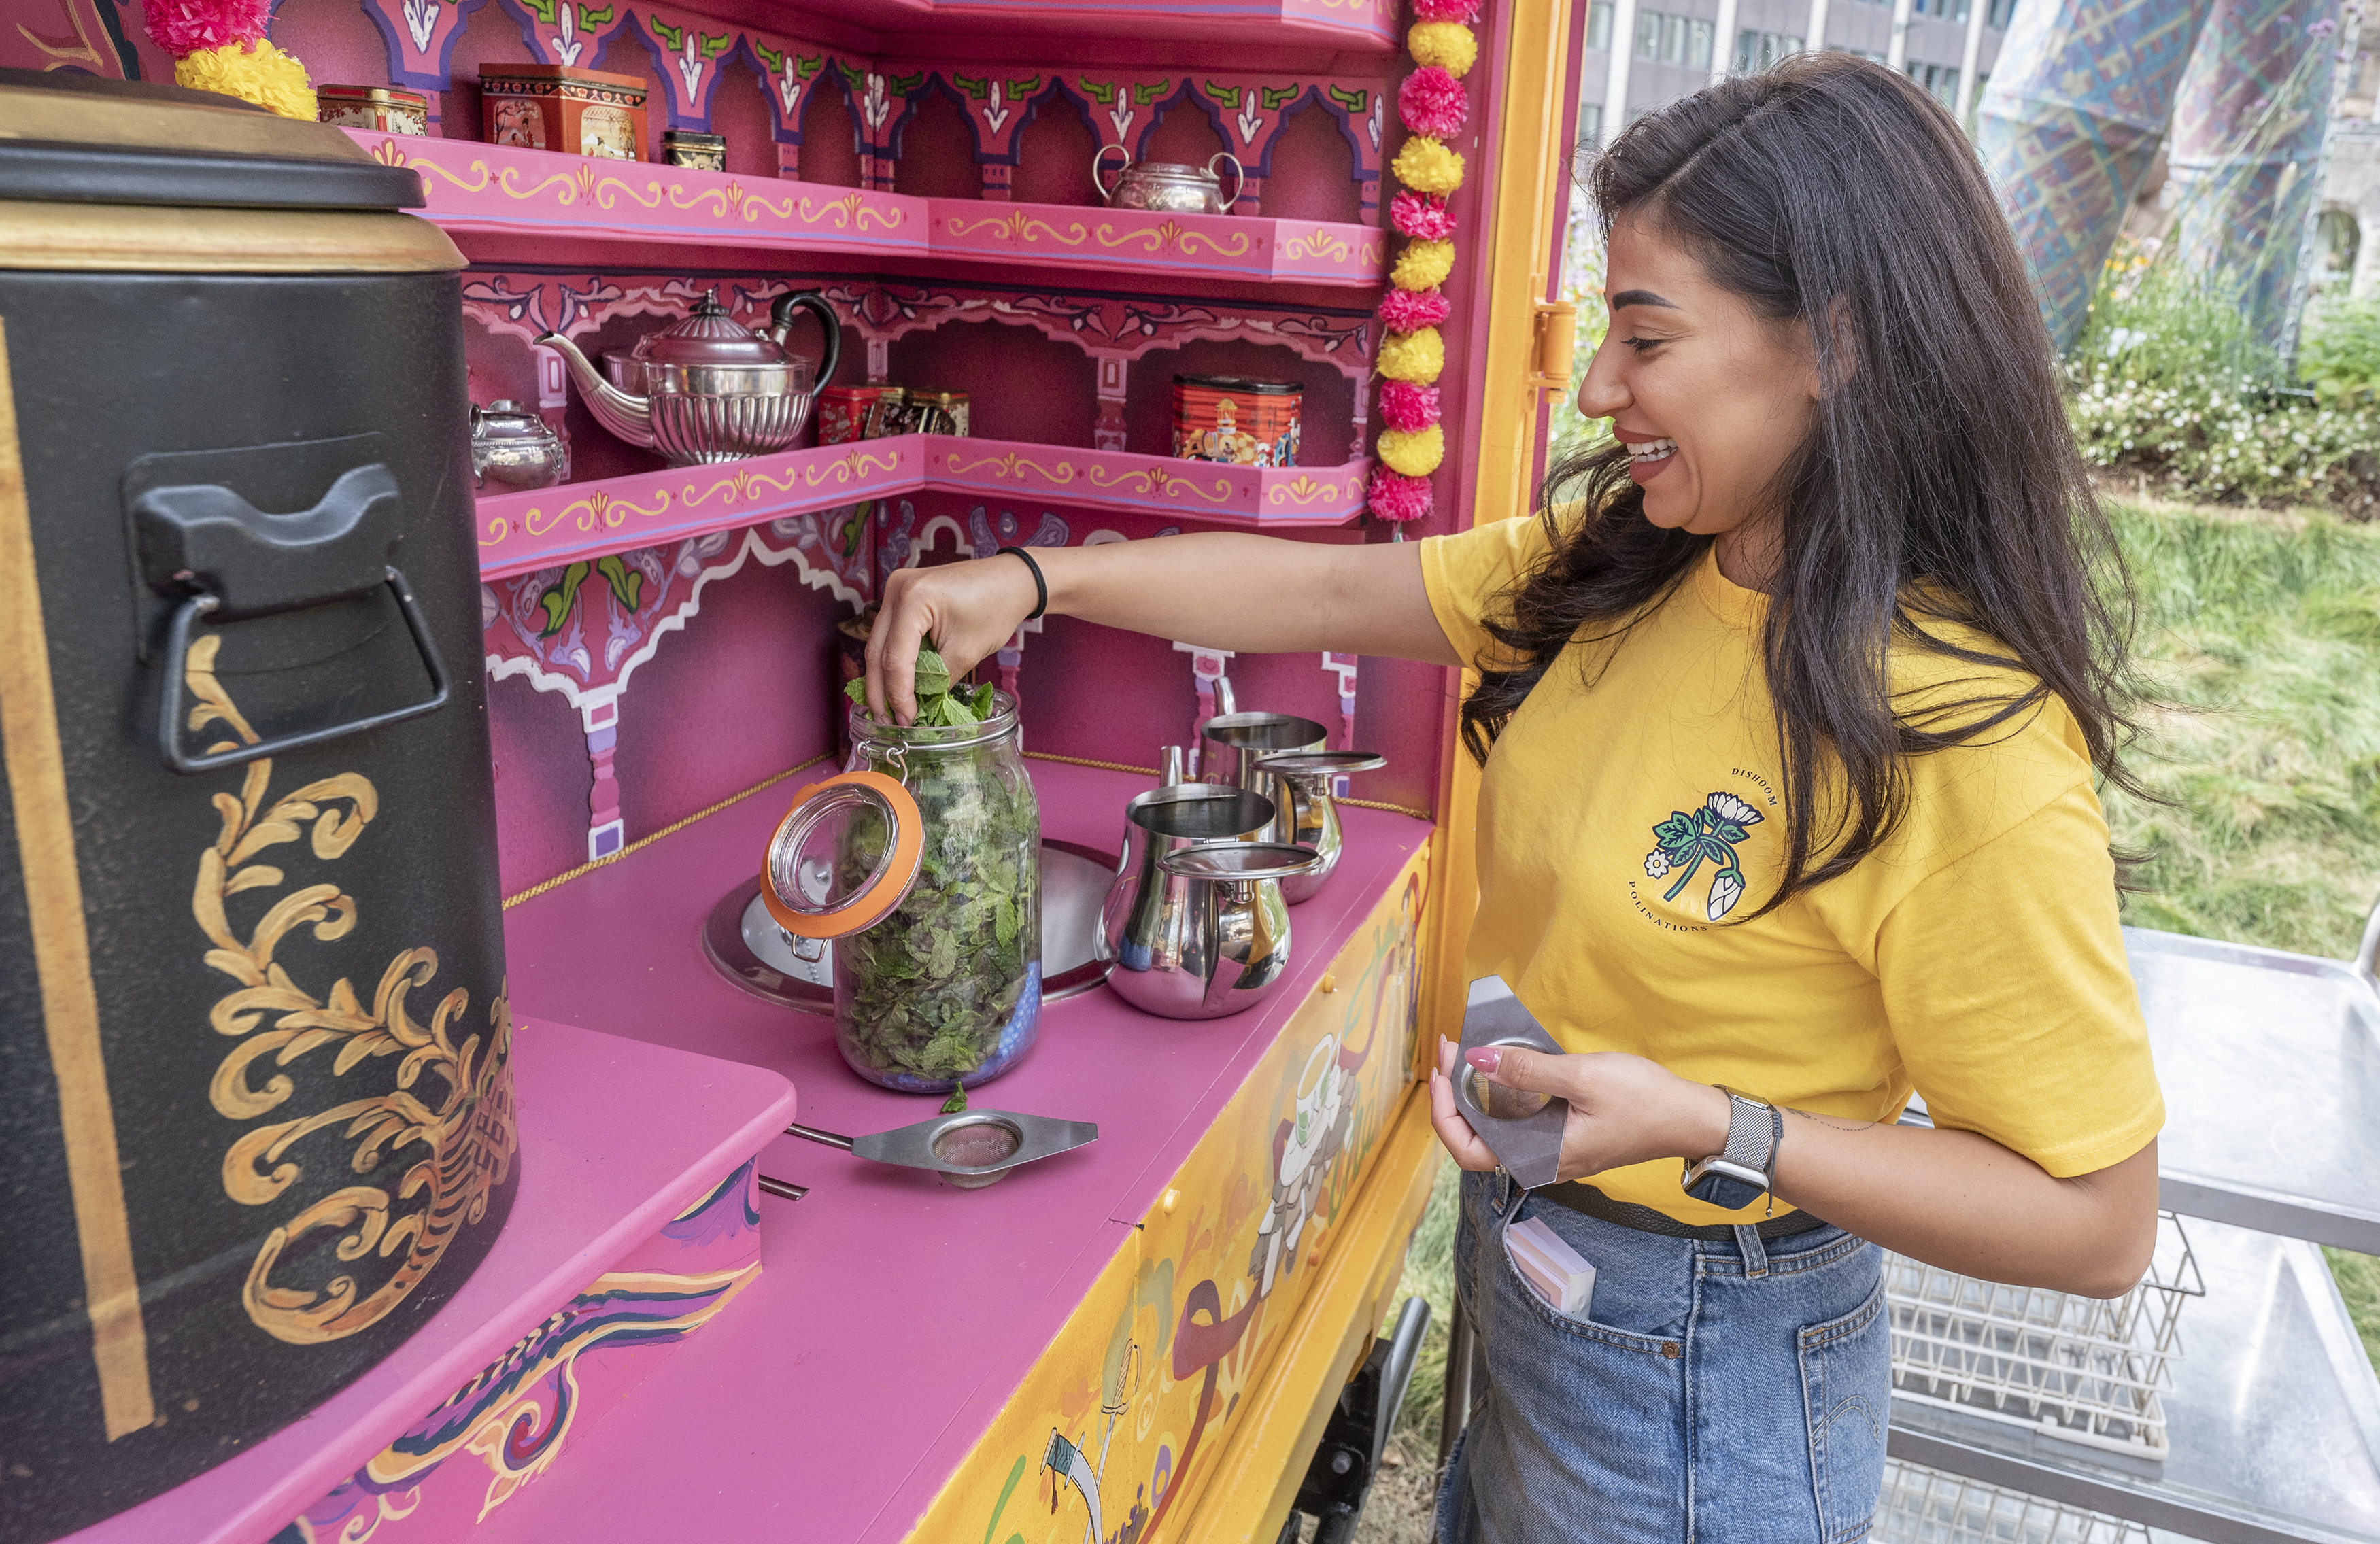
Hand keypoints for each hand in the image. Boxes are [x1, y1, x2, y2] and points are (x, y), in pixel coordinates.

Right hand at [866, 554, 1041, 723]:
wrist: (1009, 580)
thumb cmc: (995, 609)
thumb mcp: (966, 652)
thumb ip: (938, 681)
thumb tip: (917, 707)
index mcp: (913, 599)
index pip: (896, 658)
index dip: (898, 695)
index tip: (906, 721)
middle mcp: (896, 589)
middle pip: (877, 651)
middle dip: (880, 690)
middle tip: (884, 721)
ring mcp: (896, 590)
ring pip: (878, 644)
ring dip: (882, 678)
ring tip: (887, 710)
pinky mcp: (901, 596)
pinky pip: (889, 634)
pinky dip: (892, 660)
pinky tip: (894, 685)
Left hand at [1427, 1037, 1730, 1183]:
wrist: (1690, 1117)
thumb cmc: (1645, 1102)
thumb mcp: (1582, 1077)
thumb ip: (1527, 1071)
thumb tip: (1475, 1060)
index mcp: (1539, 1158)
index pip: (1467, 1149)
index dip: (1444, 1110)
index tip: (1442, 1069)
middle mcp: (1538, 1159)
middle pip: (1475, 1135)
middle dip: (1453, 1092)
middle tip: (1449, 1048)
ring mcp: (1548, 1147)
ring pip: (1495, 1123)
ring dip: (1476, 1086)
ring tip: (1467, 1046)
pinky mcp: (1560, 1131)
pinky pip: (1519, 1114)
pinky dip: (1503, 1086)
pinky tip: (1501, 1057)